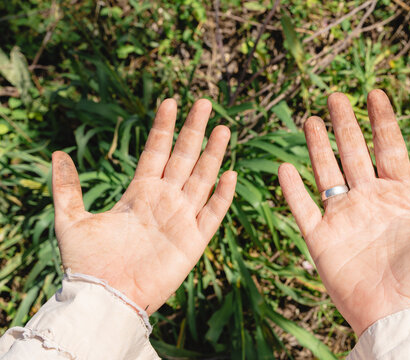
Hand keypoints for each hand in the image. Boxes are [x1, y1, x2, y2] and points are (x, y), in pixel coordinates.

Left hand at [52, 99, 235, 313]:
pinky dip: (222, 196)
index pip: (156, 151)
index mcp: (139, 192)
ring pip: (202, 179)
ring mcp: (181, 218)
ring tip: (223, 129)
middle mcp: (164, 200)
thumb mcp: (71, 220)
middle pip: (184, 158)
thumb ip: (67, 187)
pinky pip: (212, 214)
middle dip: (194, 130)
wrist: (105, 296)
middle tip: (206, 103)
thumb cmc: (88, 262)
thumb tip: (57, 153)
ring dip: (213, 155)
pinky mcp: (193, 241)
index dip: (164, 127)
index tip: (171, 101)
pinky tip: (230, 174)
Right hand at [278, 90, 409, 334]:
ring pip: (326, 173)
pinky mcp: (322, 240)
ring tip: (310, 119)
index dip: (382, 122)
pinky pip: (303, 208)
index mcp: (400, 197)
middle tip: (335, 97)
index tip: (375, 94)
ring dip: (317, 147)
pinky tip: (284, 166)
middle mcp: (369, 203)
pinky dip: (292, 189)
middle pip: (353, 154)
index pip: (389, 149)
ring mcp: (344, 220)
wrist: (403, 316)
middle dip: (345, 125)